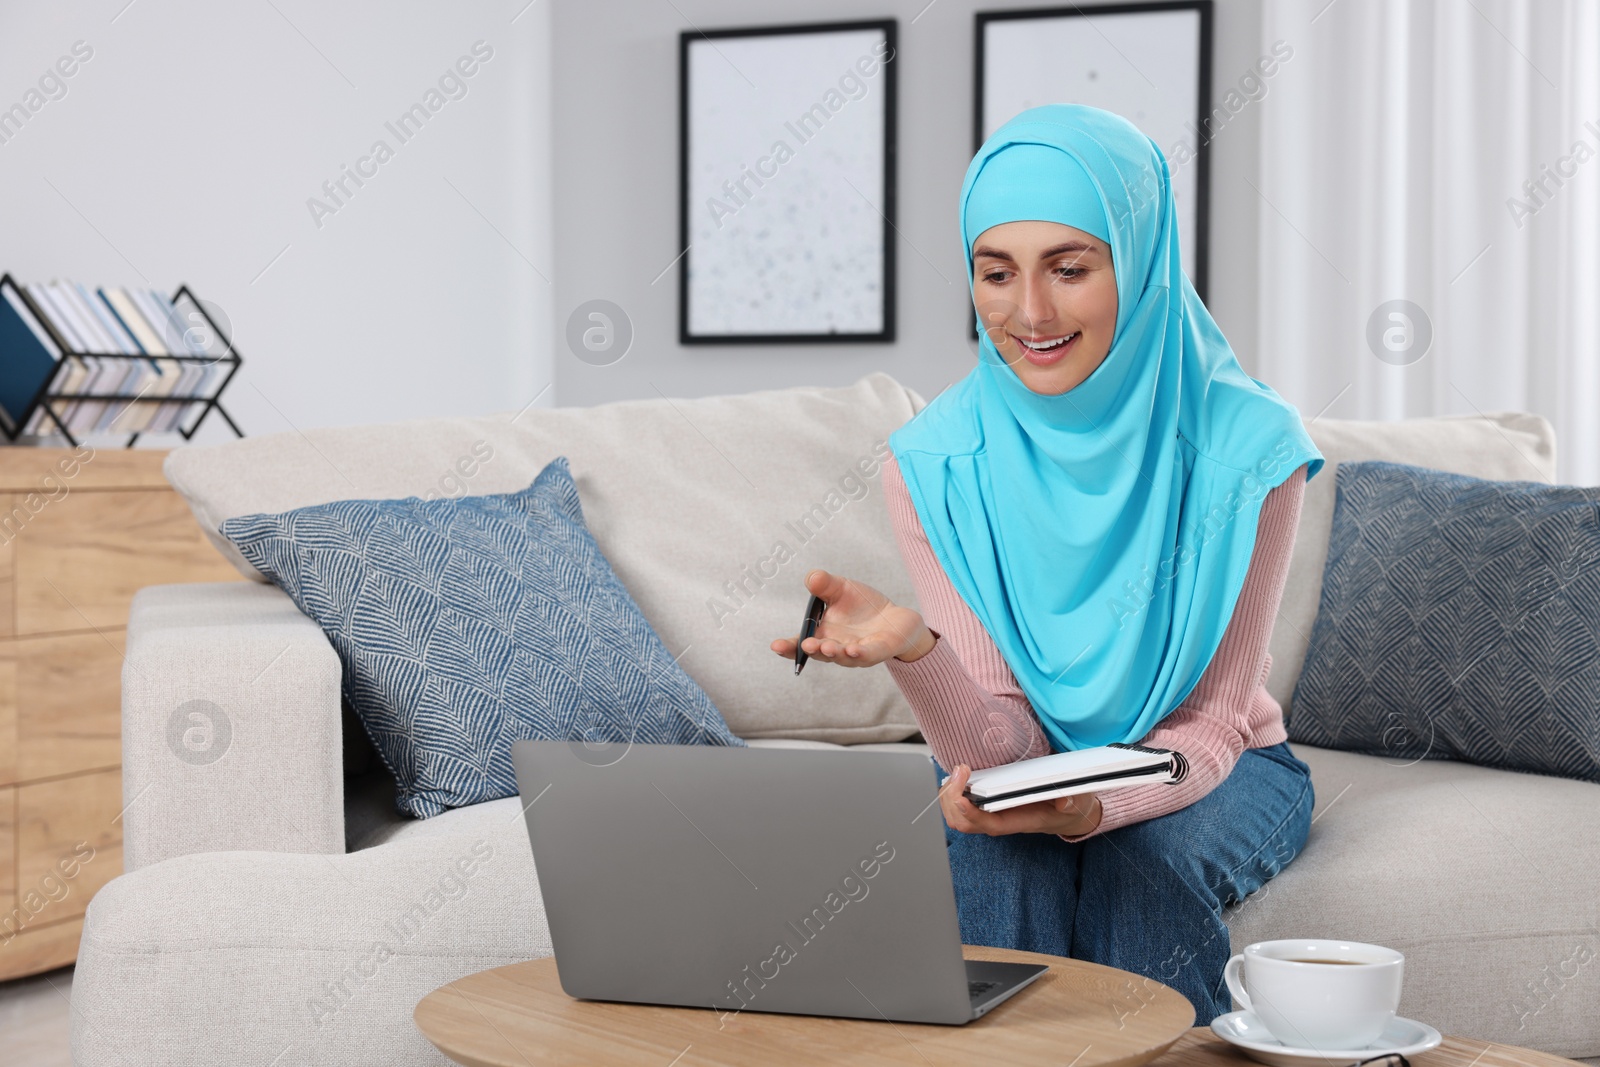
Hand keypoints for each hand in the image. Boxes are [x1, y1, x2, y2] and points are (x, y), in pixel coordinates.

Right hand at [770, 569, 934, 668]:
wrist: (895, 618)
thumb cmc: (862, 606)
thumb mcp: (841, 588)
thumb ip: (824, 584)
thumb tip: (812, 578)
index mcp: (822, 634)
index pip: (801, 645)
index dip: (788, 647)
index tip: (776, 645)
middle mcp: (836, 647)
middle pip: (820, 654)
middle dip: (813, 650)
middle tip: (806, 645)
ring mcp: (856, 653)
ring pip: (842, 656)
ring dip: (834, 653)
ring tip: (827, 647)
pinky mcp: (878, 651)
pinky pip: (867, 655)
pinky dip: (859, 653)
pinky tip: (853, 649)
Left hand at [938, 764, 1103, 837]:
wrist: (1065, 814)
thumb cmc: (1066, 809)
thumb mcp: (1075, 804)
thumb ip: (1071, 802)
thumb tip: (1064, 801)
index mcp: (1015, 822)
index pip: (985, 824)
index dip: (969, 812)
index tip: (963, 791)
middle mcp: (997, 821)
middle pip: (960, 821)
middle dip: (952, 798)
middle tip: (960, 770)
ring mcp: (989, 814)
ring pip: (955, 814)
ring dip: (949, 794)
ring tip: (959, 771)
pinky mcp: (986, 805)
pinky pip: (959, 804)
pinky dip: (953, 790)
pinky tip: (959, 775)